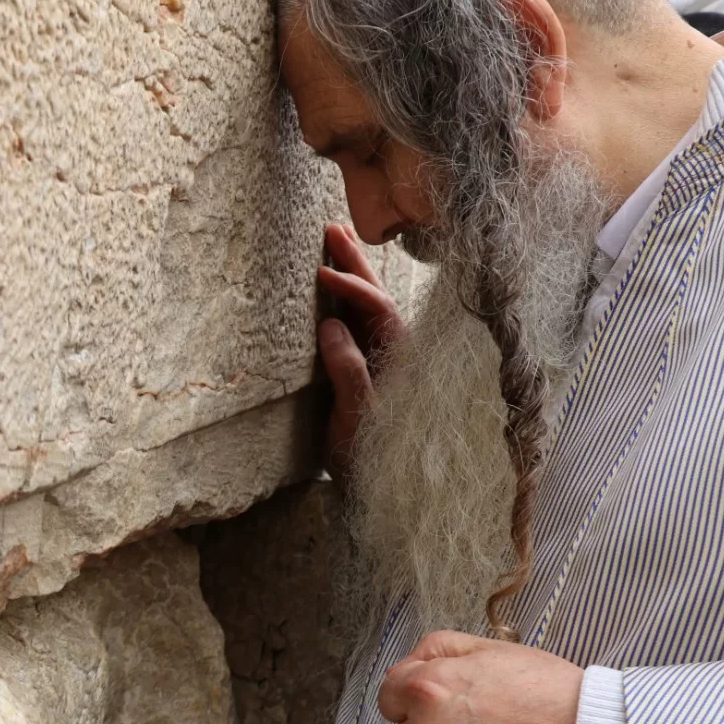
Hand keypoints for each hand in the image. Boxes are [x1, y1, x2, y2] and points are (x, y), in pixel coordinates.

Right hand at [318, 224, 407, 480]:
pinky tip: (333, 281)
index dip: (352, 287)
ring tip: (333, 239)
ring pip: (369, 306)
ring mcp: (382, 359)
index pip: (380, 309)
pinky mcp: (367, 368)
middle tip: (331, 229)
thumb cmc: (372, 460)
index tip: (322, 271)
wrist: (378, 494)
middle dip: (355, 263)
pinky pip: (358, 323)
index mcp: (401, 361)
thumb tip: (331, 323)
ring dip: (351, 272)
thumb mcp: (357, 420)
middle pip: (379, 297)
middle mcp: (396, 354)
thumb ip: (349, 372)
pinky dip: (344, 298)